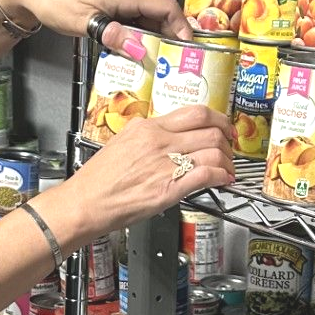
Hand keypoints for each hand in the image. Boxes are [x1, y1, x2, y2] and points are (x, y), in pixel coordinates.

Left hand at [0, 0, 191, 60]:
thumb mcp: (84, 21)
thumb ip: (111, 34)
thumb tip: (137, 46)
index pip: (166, 6)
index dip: (182, 26)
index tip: (188, 47)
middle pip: (160, 16)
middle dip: (171, 38)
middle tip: (175, 61)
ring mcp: (116, 2)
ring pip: (146, 21)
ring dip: (153, 40)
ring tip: (156, 63)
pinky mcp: (108, 9)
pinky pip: (131, 24)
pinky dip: (136, 39)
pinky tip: (132, 54)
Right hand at [45, 106, 236, 248]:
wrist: (85, 202)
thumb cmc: (97, 181)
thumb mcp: (121, 144)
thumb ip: (147, 137)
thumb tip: (167, 137)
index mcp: (147, 127)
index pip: (194, 112)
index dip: (217, 118)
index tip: (222, 126)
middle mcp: (159, 140)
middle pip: (209, 128)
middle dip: (226, 139)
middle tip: (229, 147)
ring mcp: (165, 163)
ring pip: (213, 150)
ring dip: (227, 160)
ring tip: (227, 168)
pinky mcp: (170, 187)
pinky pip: (208, 174)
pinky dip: (222, 176)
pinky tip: (223, 181)